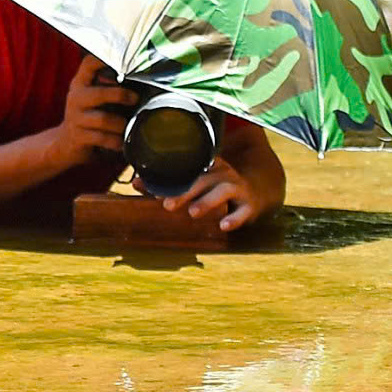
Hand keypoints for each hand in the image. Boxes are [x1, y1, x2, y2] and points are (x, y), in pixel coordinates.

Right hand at [50, 54, 135, 167]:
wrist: (66, 143)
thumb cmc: (89, 116)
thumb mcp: (93, 97)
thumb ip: (110, 87)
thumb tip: (143, 79)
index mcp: (80, 84)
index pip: (89, 64)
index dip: (105, 60)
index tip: (122, 61)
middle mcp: (76, 98)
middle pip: (100, 94)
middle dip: (121, 96)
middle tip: (135, 99)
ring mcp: (76, 118)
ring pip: (104, 119)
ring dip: (121, 124)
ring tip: (128, 126)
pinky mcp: (78, 136)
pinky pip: (103, 139)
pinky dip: (116, 141)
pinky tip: (121, 142)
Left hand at [146, 155, 272, 232]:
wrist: (256, 190)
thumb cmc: (215, 186)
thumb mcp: (194, 181)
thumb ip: (166, 183)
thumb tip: (134, 183)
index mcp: (205, 164)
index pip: (186, 169)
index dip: (170, 178)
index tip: (153, 189)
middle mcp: (222, 173)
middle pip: (202, 180)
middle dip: (184, 192)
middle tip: (166, 204)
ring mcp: (237, 187)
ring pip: (223, 192)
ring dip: (207, 202)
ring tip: (192, 213)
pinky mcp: (249, 205)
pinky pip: (243, 211)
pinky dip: (235, 218)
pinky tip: (224, 226)